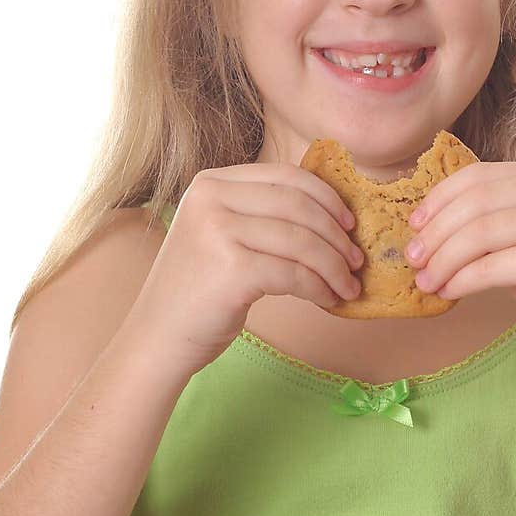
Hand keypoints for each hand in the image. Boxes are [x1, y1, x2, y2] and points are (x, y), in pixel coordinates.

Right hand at [126, 165, 363, 375]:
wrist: (158, 338)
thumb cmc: (199, 291)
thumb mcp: (222, 235)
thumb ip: (261, 215)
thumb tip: (333, 214)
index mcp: (211, 183)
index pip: (285, 176)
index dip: (326, 198)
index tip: (349, 223)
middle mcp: (210, 199)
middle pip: (298, 205)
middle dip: (336, 234)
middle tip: (357, 260)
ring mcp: (217, 231)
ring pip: (301, 240)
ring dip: (335, 266)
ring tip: (348, 285)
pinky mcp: (231, 269)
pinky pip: (295, 273)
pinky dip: (320, 288)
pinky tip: (328, 300)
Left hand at [404, 161, 515, 363]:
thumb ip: (490, 223)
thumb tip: (426, 223)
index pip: (481, 176)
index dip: (441, 198)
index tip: (414, 224)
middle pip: (477, 202)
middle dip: (436, 231)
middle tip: (412, 257)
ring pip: (479, 233)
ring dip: (443, 259)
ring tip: (425, 280)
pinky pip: (490, 267)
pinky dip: (461, 280)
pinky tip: (448, 292)